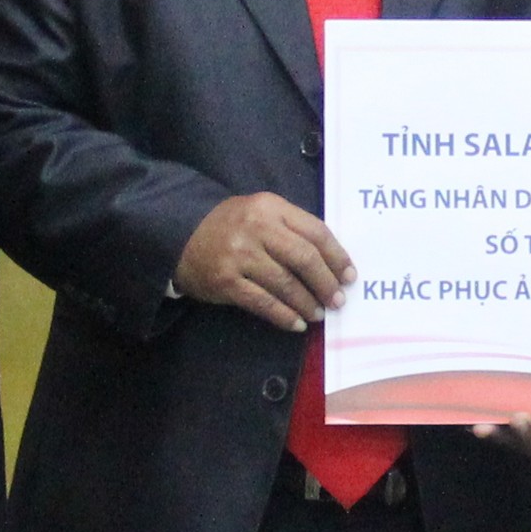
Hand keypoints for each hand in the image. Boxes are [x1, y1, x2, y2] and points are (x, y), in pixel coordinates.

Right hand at [175, 192, 354, 331]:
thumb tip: (331, 262)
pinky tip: (296, 324)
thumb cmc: (231, 225)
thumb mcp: (261, 212)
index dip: (337, 257)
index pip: (315, 232)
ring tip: (318, 314)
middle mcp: (256, 228)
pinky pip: (263, 303)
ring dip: (307, 303)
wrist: (181, 234)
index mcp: (271, 207)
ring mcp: (240, 255)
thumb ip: (292, 228)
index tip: (349, 276)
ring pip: (286, 284)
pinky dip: (284, 316)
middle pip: (304, 258)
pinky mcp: (226, 281)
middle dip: (326, 283)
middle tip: (338, 300)